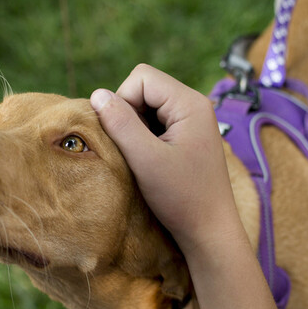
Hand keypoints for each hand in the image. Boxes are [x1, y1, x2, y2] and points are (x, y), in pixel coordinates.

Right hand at [90, 64, 245, 257]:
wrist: (210, 230)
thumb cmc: (182, 198)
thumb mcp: (146, 160)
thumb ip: (121, 124)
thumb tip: (97, 95)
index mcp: (190, 103)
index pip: (142, 78)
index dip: (123, 101)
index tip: (124, 136)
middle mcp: (194, 105)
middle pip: (144, 87)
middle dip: (128, 113)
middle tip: (133, 149)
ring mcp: (192, 120)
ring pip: (147, 105)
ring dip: (134, 127)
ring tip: (142, 157)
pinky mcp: (187, 135)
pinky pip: (155, 121)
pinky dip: (143, 136)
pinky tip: (149, 161)